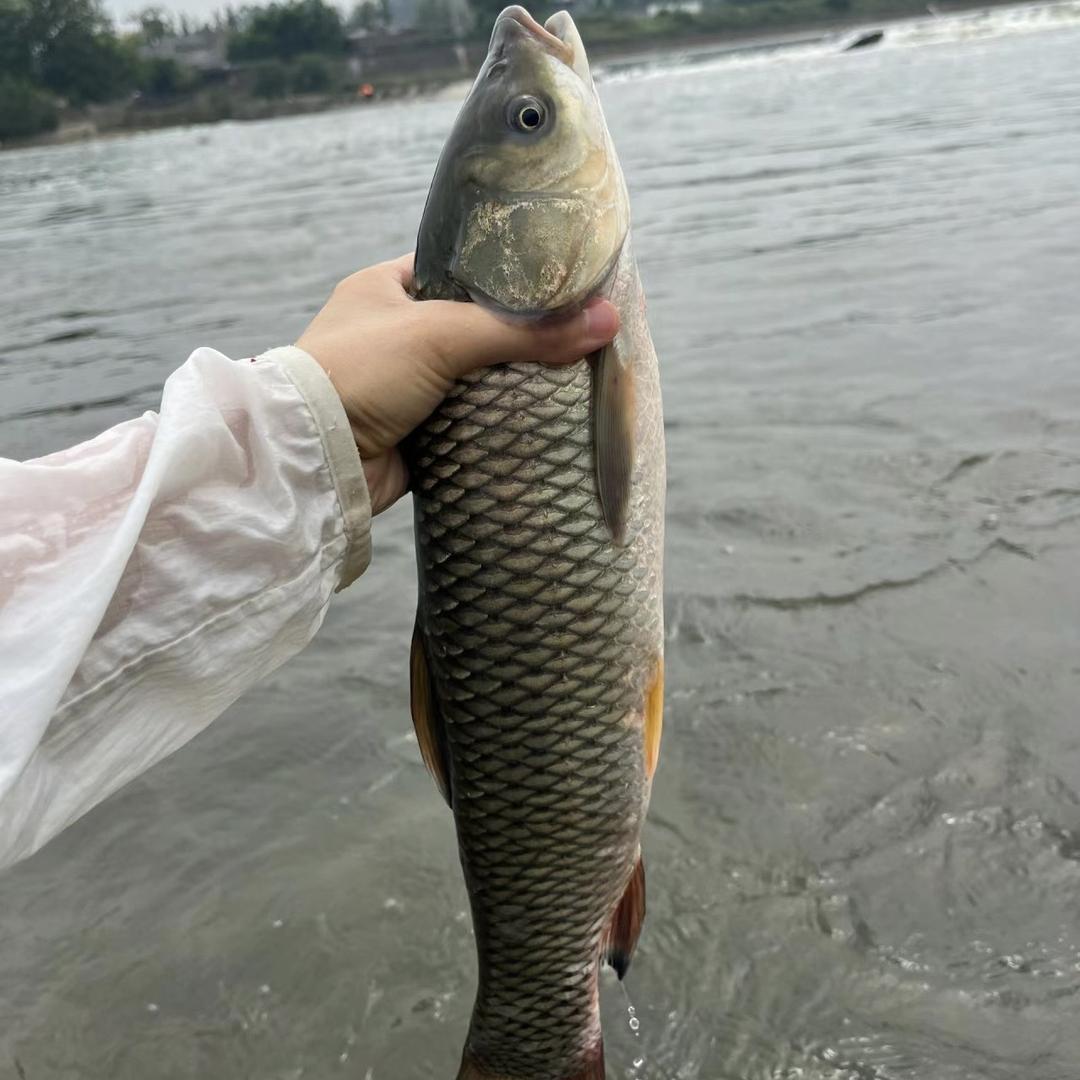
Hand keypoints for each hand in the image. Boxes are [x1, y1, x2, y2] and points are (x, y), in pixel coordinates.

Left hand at [296, 253, 619, 514]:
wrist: (315, 458)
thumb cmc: (362, 371)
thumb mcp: (442, 335)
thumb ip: (523, 331)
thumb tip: (607, 321)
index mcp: (385, 288)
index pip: (456, 267)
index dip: (504, 273)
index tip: (556, 280)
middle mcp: (393, 333)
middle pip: (473, 327)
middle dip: (517, 336)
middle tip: (574, 332)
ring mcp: (404, 386)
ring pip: (474, 377)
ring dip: (510, 382)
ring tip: (572, 374)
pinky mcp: (415, 432)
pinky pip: (468, 421)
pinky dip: (496, 422)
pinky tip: (541, 418)